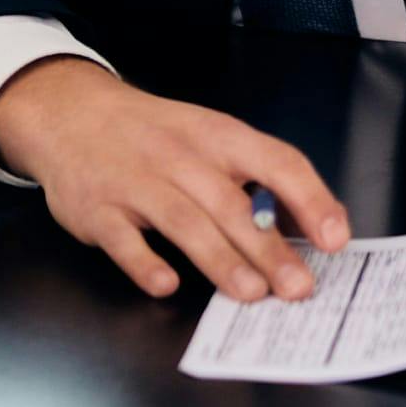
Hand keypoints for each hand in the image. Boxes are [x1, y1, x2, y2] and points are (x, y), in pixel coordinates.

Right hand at [0, 56, 351, 301]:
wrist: (70, 113)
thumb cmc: (153, 135)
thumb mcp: (207, 138)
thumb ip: (255, 178)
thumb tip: (310, 227)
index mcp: (217, 136)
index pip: (274, 161)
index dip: (309, 199)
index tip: (335, 238)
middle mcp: (179, 156)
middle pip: (230, 203)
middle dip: (268, 248)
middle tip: (298, 287)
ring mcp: (135, 181)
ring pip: (183, 221)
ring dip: (219, 259)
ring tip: (251, 293)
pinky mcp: (98, 209)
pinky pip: (123, 239)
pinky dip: (145, 262)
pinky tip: (166, 284)